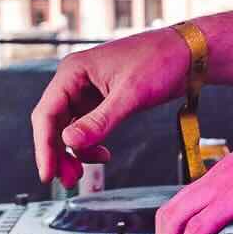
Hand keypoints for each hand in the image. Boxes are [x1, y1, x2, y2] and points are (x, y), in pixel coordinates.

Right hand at [31, 28, 192, 186]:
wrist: (188, 54)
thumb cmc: (160, 60)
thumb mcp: (130, 94)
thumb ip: (99, 121)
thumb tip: (69, 142)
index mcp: (73, 71)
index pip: (46, 113)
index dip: (44, 146)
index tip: (47, 173)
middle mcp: (75, 80)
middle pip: (53, 123)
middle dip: (58, 153)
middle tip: (69, 180)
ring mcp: (87, 91)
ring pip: (67, 128)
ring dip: (73, 152)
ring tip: (82, 174)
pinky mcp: (101, 101)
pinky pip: (84, 128)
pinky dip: (89, 145)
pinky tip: (102, 155)